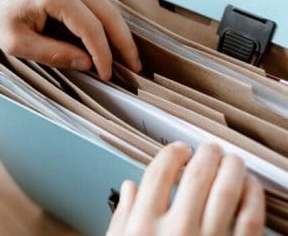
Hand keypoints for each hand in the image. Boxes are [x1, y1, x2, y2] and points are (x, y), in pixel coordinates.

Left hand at [0, 0, 140, 79]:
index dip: (104, 55)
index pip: (92, 29)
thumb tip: (87, 63)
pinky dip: (103, 17)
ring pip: (105, 4)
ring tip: (126, 52)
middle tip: (135, 64)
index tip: (108, 73)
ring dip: (117, 30)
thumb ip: (56, 54)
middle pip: (109, 13)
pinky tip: (107, 33)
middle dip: (124, 42)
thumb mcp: (18, 43)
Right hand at [107, 143, 264, 235]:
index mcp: (144, 227)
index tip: (179, 149)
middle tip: (209, 148)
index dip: (172, 153)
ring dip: (232, 166)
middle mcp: (176, 232)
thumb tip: (129, 186)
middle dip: (205, 153)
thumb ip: (122, 217)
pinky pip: (251, 219)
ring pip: (227, 189)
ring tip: (231, 159)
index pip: (159, 172)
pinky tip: (249, 186)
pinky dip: (253, 196)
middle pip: (196, 174)